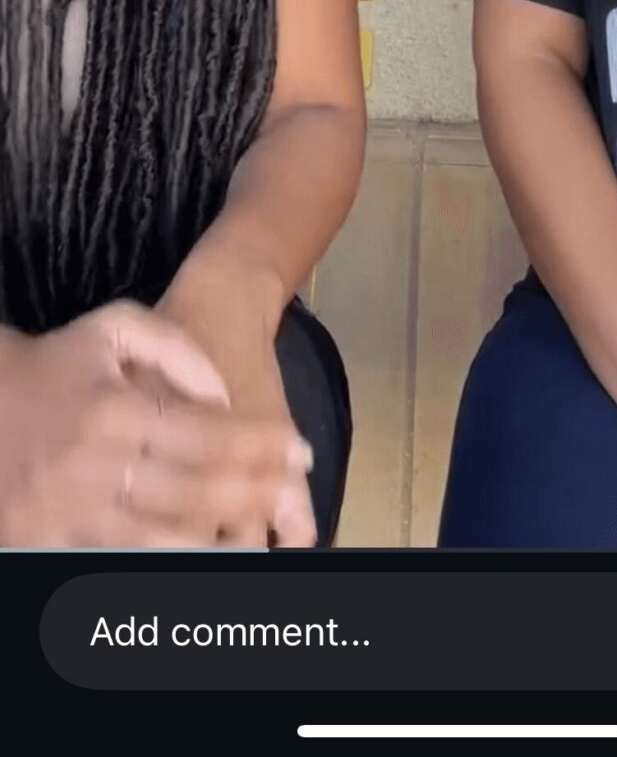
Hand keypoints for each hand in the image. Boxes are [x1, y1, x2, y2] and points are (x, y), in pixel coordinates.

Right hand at [0, 301, 310, 548]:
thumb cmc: (57, 361)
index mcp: (118, 409)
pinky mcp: (50, 540)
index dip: (260, 445)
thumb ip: (175, 348)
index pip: (209, 434)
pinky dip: (163, 559)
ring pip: (164, 537)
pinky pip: (118, 558)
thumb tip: (222, 395)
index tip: (298, 449)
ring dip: (221, 538)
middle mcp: (99, 462)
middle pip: (196, 490)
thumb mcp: (114, 326)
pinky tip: (202, 553)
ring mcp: (74, 509)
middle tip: (293, 490)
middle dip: (255, 492)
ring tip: (262, 534)